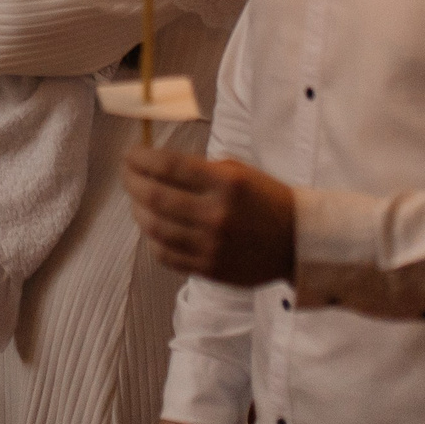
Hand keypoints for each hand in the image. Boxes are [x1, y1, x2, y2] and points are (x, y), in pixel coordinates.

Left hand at [123, 148, 296, 285]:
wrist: (297, 242)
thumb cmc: (267, 199)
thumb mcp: (238, 172)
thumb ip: (199, 168)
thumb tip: (155, 163)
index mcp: (225, 184)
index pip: (169, 166)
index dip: (141, 158)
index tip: (130, 154)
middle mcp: (216, 214)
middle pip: (155, 196)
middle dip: (132, 181)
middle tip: (127, 173)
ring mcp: (211, 245)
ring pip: (155, 227)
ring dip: (137, 210)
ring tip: (136, 200)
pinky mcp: (209, 269)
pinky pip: (165, 255)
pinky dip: (152, 239)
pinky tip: (152, 227)